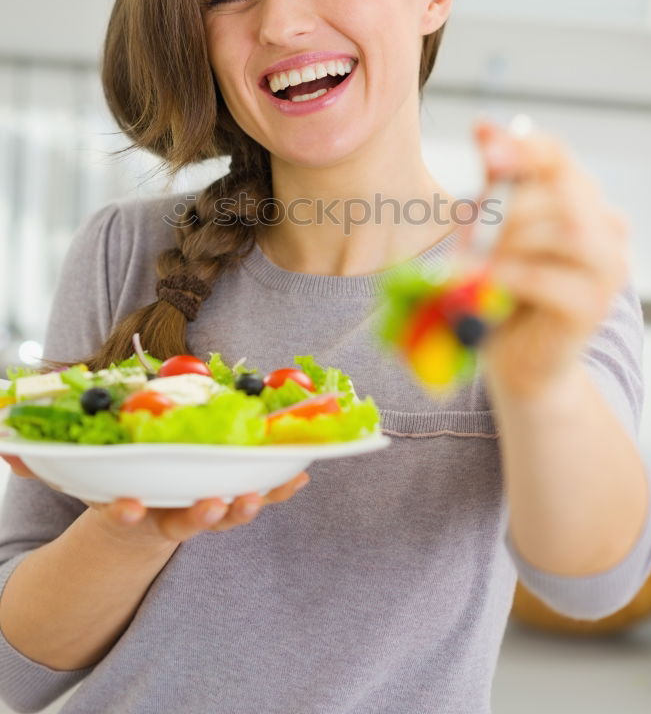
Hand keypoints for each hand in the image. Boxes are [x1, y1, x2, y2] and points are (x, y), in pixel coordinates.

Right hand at [0, 454, 309, 545]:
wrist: (143, 516)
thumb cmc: (115, 486)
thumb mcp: (79, 479)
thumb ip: (43, 462)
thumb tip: (1, 445)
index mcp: (131, 510)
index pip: (125, 516)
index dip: (125, 513)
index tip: (127, 508)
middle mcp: (169, 515)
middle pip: (187, 522)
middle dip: (202, 515)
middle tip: (215, 505)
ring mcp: (203, 508)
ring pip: (228, 512)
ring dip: (248, 503)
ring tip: (264, 491)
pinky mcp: (230, 494)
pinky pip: (259, 493)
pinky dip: (280, 484)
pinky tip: (303, 470)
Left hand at [472, 120, 629, 399]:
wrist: (518, 359)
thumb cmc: (504, 289)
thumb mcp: (493, 229)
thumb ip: (494, 183)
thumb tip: (484, 126)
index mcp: (579, 198)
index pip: (556, 155)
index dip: (521, 147)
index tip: (485, 149)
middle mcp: (605, 227)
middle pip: (562, 191)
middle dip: (506, 205)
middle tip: (465, 228)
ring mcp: (607, 268)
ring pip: (564, 230)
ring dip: (508, 240)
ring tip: (472, 259)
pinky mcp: (593, 307)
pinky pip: (549, 278)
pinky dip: (508, 274)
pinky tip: (484, 280)